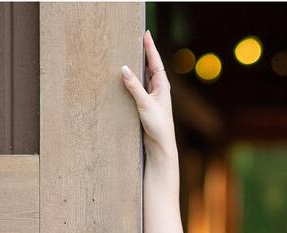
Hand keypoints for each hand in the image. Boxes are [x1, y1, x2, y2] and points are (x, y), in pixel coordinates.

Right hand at [121, 30, 175, 152]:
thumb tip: (124, 68)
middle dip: (143, 52)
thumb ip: (134, 86)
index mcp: (162, 85)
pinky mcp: (144, 105)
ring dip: (136, 66)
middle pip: (149, 66)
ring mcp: (151, 96)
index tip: (145, 33)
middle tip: (135, 38)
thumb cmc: (158, 125)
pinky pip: (137, 88)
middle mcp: (158, 89)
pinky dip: (131, 80)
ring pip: (143, 77)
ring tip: (128, 52)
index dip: (150, 47)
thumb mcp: (145, 103)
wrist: (160, 145)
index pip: (155, 61)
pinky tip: (124, 77)